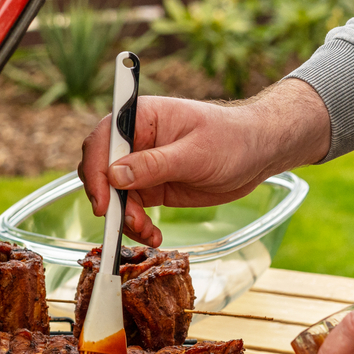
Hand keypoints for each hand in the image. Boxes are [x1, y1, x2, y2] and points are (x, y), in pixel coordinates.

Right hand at [77, 78, 330, 245]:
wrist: (257, 154)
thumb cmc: (232, 139)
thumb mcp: (195, 153)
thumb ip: (154, 164)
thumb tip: (115, 175)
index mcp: (141, 118)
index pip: (103, 140)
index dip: (96, 170)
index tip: (104, 201)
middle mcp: (135, 141)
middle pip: (100, 170)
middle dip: (110, 201)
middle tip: (129, 222)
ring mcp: (141, 166)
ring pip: (114, 196)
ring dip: (125, 219)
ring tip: (148, 233)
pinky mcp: (150, 187)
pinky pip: (131, 209)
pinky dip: (137, 226)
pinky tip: (153, 235)